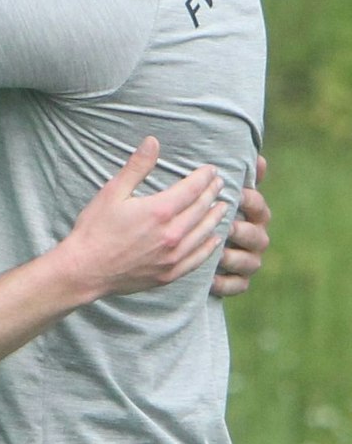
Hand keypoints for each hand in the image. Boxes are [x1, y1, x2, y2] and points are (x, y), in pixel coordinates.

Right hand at [61, 137, 223, 300]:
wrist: (84, 270)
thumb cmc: (94, 230)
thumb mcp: (112, 193)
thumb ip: (136, 167)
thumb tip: (152, 142)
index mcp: (160, 211)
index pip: (192, 189)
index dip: (204, 177)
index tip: (211, 170)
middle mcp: (173, 234)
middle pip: (202, 209)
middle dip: (212, 194)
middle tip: (220, 185)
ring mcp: (173, 256)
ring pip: (205, 232)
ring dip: (216, 217)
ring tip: (222, 207)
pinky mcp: (170, 273)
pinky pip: (199, 258)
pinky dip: (210, 246)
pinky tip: (213, 238)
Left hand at [212, 154, 268, 297]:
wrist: (184, 248)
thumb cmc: (205, 212)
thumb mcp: (213, 193)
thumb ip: (237, 176)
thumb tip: (259, 158)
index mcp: (252, 215)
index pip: (259, 206)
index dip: (252, 200)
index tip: (237, 194)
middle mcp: (254, 238)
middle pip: (259, 235)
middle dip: (245, 230)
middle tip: (229, 226)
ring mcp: (248, 261)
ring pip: (252, 262)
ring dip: (236, 258)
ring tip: (220, 253)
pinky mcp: (237, 282)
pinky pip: (238, 286)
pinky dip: (227, 284)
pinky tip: (210, 280)